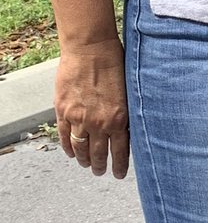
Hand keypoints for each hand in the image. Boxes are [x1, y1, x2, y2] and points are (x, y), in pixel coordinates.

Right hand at [55, 37, 129, 178]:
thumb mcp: (129, 90)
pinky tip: (71, 152)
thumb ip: (127, 111)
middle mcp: (98, 123)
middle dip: (100, 165)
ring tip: (86, 164)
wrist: (91, 47)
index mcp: (119, 118)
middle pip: (98, 154)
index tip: (118, 174)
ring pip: (80, 148)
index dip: (118, 165)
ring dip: (83, 159)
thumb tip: (129, 128)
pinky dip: (68, 147)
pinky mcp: (63, 111)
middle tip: (101, 171)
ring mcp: (78, 118)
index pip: (120, 151)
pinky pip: (65, 136)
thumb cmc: (115, 62)